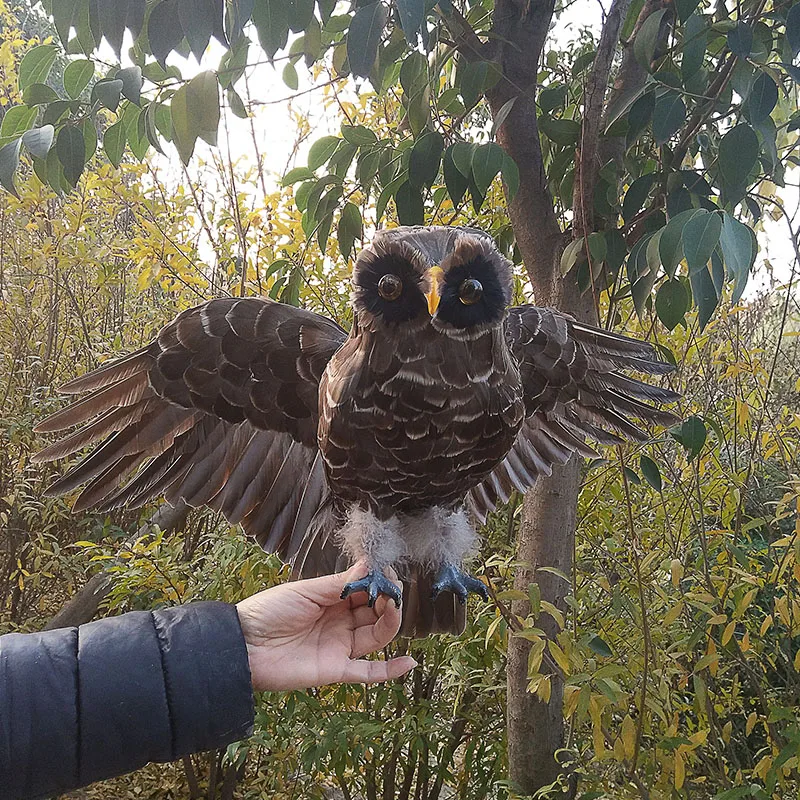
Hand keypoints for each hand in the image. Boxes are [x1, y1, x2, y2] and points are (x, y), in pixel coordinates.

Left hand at [236, 561, 416, 691]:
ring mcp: (340, 646)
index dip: (378, 582)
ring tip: (394, 607)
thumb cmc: (269, 610)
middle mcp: (341, 622)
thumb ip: (340, 584)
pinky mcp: (336, 670)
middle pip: (375, 612)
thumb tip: (369, 565)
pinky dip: (389, 671)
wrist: (243, 645)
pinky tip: (409, 662)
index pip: (365, 590)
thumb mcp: (306, 591)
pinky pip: (367, 673)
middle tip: (391, 588)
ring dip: (391, 622)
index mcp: (332, 600)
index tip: (387, 571)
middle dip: (387, 599)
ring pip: (377, 636)